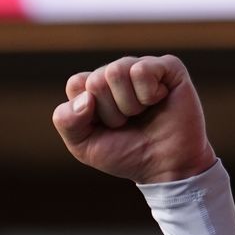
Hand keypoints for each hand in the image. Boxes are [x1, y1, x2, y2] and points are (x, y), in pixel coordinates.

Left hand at [52, 55, 215, 184]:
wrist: (164, 168)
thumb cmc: (125, 154)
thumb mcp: (83, 146)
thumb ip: (66, 121)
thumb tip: (85, 97)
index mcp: (95, 88)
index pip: (76, 83)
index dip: (87, 113)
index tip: (105, 128)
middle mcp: (117, 74)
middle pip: (96, 80)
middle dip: (111, 112)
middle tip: (128, 123)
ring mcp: (142, 68)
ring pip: (117, 71)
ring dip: (129, 105)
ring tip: (142, 114)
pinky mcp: (168, 66)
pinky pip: (142, 70)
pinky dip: (148, 95)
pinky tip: (159, 101)